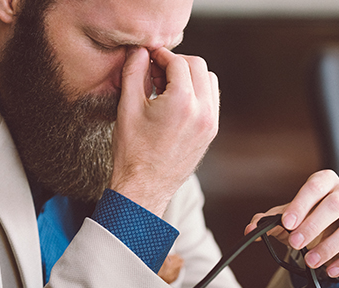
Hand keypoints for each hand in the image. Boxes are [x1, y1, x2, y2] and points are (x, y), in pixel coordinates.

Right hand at [110, 47, 218, 215]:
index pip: (178, 61)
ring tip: (165, 87)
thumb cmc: (133, 151)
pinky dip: (197, 92)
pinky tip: (176, 101)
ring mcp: (210, 123)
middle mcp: (202, 112)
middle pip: (198, 66)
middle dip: (177, 63)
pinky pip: (211, 100)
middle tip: (155, 72)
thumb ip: (134, 72)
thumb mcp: (127, 107)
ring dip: (190, 76)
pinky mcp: (211, 132)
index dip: (161, 55)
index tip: (148, 58)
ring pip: (209, 80)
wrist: (145, 187)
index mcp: (182, 102)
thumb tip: (140, 50)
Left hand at [246, 170, 338, 277]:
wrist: (334, 233)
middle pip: (335, 204)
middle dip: (314, 225)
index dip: (301, 203)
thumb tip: (251, 229)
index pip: (315, 186)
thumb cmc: (311, 221)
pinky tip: (331, 270)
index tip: (286, 223)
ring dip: (331, 246)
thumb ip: (269, 223)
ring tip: (312, 262)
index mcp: (326, 182)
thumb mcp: (289, 220)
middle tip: (296, 243)